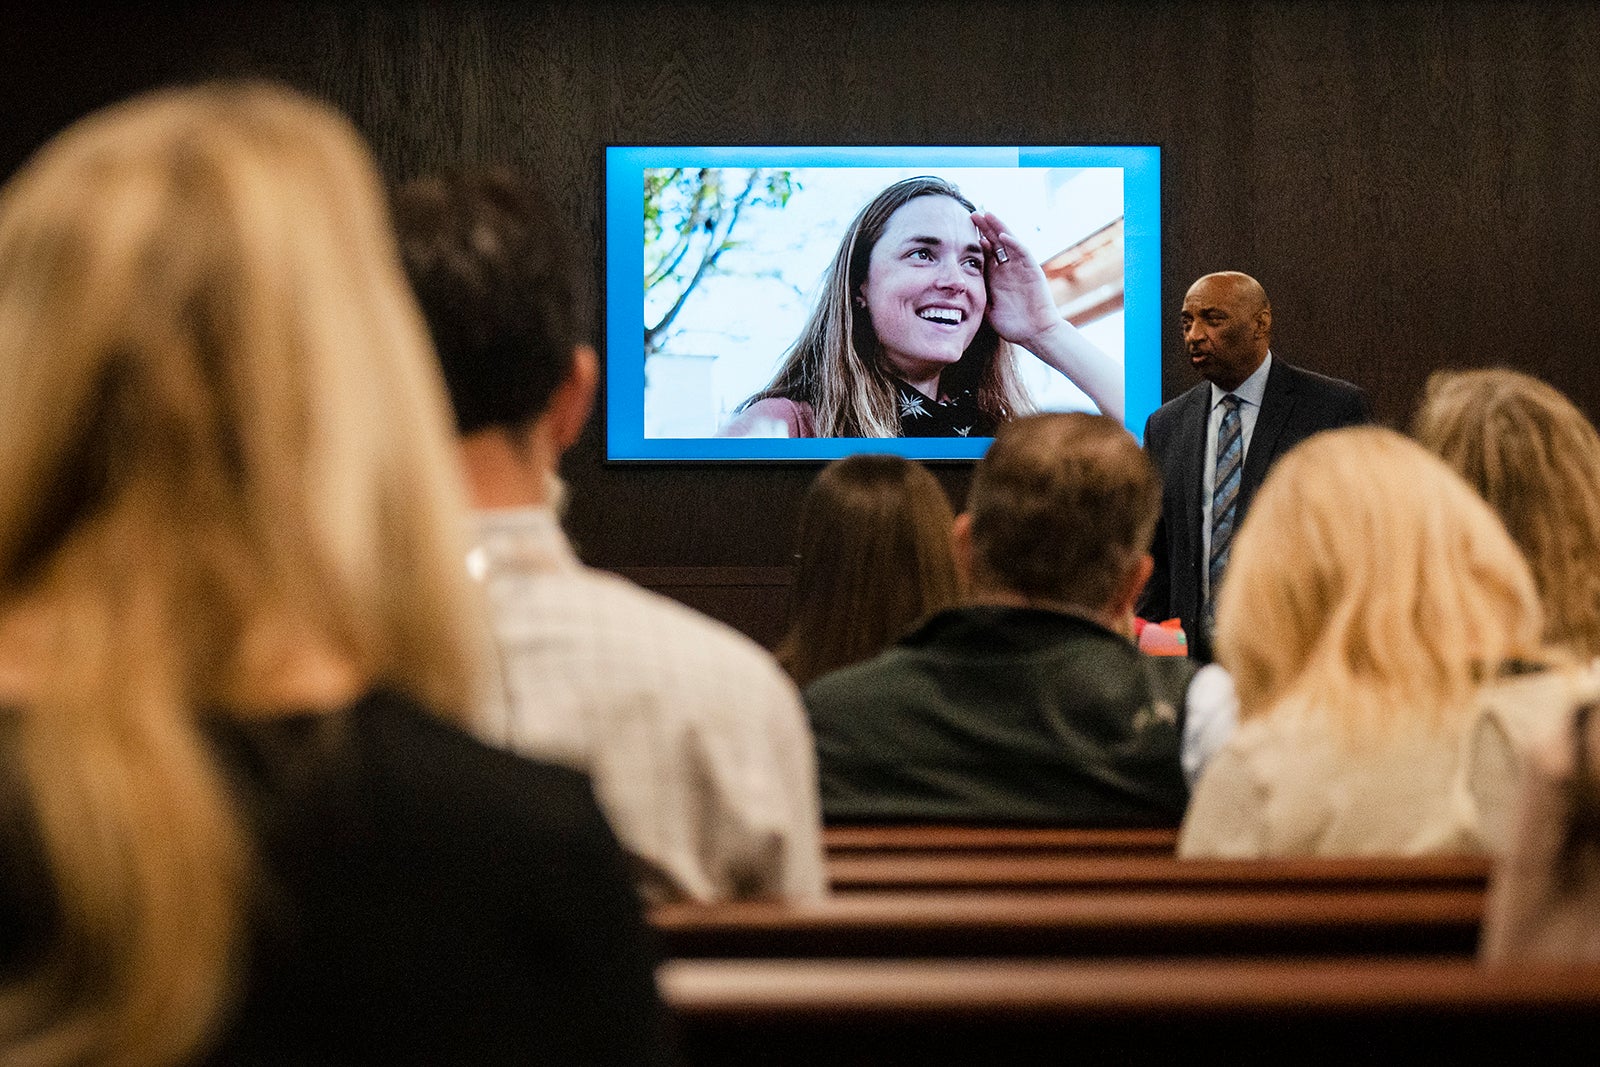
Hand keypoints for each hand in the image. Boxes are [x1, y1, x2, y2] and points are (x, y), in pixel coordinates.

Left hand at [971, 210, 1059, 348]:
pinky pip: (1023, 253)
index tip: (959, 231)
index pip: (985, 253)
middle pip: (996, 242)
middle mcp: (1009, 268)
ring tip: (987, 214)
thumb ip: (976, 296)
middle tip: (971, 214)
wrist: (1035, 333)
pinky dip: (1013, 243)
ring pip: (1009, 242)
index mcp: (997, 276)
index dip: (974, 241)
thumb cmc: (1012, 324)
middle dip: (984, 228)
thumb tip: (956, 292)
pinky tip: (1002, 235)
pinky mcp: (1033, 270)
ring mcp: (1021, 267)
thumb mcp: (987, 308)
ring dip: (998, 228)